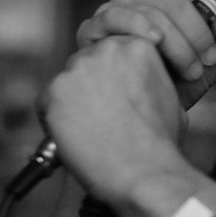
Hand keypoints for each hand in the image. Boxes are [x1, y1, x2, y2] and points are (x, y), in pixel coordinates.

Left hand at [42, 35, 184, 201]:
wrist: (144, 170)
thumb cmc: (159, 141)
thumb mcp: (168, 94)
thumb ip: (146, 77)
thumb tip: (131, 83)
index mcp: (137, 46)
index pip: (112, 53)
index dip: (112, 78)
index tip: (114, 97)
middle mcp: (106, 50)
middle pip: (88, 63)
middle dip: (91, 86)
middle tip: (102, 115)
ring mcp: (77, 69)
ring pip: (67, 82)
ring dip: (74, 101)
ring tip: (91, 130)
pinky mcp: (54, 91)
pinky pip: (47, 103)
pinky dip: (55, 120)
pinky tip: (76, 137)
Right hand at [76, 0, 215, 109]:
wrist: (149, 119)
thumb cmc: (179, 83)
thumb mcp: (215, 61)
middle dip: (195, 25)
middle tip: (211, 56)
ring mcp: (111, 12)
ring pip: (147, 9)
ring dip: (176, 40)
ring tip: (192, 69)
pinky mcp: (92, 31)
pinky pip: (114, 17)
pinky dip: (139, 26)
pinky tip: (154, 42)